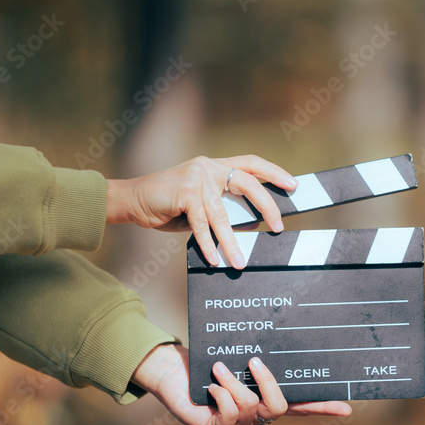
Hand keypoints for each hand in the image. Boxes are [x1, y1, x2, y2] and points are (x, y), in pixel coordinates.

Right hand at [106, 155, 297, 268]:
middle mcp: (208, 167)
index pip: (251, 163)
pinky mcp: (184, 192)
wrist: (132, 200)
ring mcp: (196, 177)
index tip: (293, 184)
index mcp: (215, 166)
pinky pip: (202, 224)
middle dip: (267, 205)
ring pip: (222, 214)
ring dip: (232, 241)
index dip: (274, 172)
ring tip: (239, 261)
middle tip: (279, 226)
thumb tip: (252, 221)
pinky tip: (214, 259)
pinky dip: (208, 244)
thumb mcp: (200, 203)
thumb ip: (223, 207)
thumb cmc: (168, 205)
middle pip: (248, 183)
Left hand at [131, 344, 352, 424]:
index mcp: (264, 400)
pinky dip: (221, 394)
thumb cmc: (204, 362)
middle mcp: (255, 419)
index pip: (300, 406)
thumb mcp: (235, 357)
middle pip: (279, 409)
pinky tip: (210, 387)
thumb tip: (275, 344)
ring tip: (219, 368)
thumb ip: (256, 360)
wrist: (171, 373)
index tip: (348, 407)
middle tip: (254, 361)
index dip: (323, 406)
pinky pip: (229, 414)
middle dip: (267, 383)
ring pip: (250, 407)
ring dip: (233, 382)